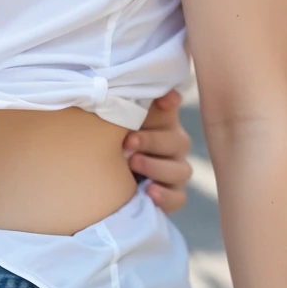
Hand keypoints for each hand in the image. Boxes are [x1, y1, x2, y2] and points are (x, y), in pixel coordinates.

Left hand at [124, 89, 192, 213]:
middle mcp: (174, 144)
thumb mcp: (115, 120)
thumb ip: (124, 102)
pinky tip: (149, 191)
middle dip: (152, 141)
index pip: (171, 108)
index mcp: (161, 121)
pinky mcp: (173, 195)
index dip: (169, 102)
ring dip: (155, 167)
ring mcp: (176, 171)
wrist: (105, 175)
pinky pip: (178, 198)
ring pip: (181, 170)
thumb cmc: (112, 139)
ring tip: (133, 163)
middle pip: (178, 141)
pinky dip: (165, 196)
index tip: (162, 101)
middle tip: (128, 142)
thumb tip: (144, 89)